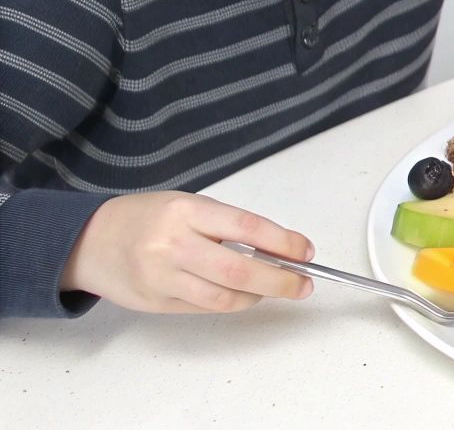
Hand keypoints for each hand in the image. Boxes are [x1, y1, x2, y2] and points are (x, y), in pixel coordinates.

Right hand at [61, 192, 314, 313]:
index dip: (284, 243)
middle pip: (240, 270)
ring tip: (274, 289)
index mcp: (186, 212)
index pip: (248, 228)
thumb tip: (280, 248)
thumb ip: (228, 226)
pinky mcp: (155, 303)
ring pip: (224, 297)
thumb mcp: (188, 206)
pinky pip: (204, 307)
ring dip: (258, 296)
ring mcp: (162, 278)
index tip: (306, 252)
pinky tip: (242, 294)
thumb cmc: (147, 217)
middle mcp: (173, 245)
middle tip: (303, 284)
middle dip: (281, 280)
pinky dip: (230, 302)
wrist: (88, 240)